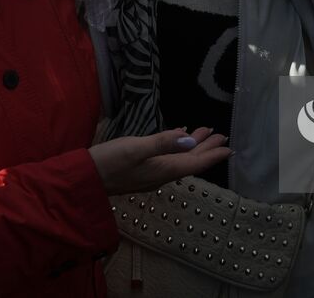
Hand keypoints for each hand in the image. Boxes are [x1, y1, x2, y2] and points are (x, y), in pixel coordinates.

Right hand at [90, 127, 230, 194]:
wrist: (84, 180)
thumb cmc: (109, 162)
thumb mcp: (135, 148)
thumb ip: (163, 142)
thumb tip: (188, 139)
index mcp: (163, 170)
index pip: (195, 163)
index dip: (212, 154)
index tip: (228, 147)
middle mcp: (161, 174)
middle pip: (190, 161)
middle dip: (206, 148)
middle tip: (222, 135)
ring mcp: (150, 174)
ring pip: (179, 159)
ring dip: (193, 147)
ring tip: (205, 133)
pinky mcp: (141, 170)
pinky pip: (168, 159)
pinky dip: (177, 148)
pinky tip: (176, 139)